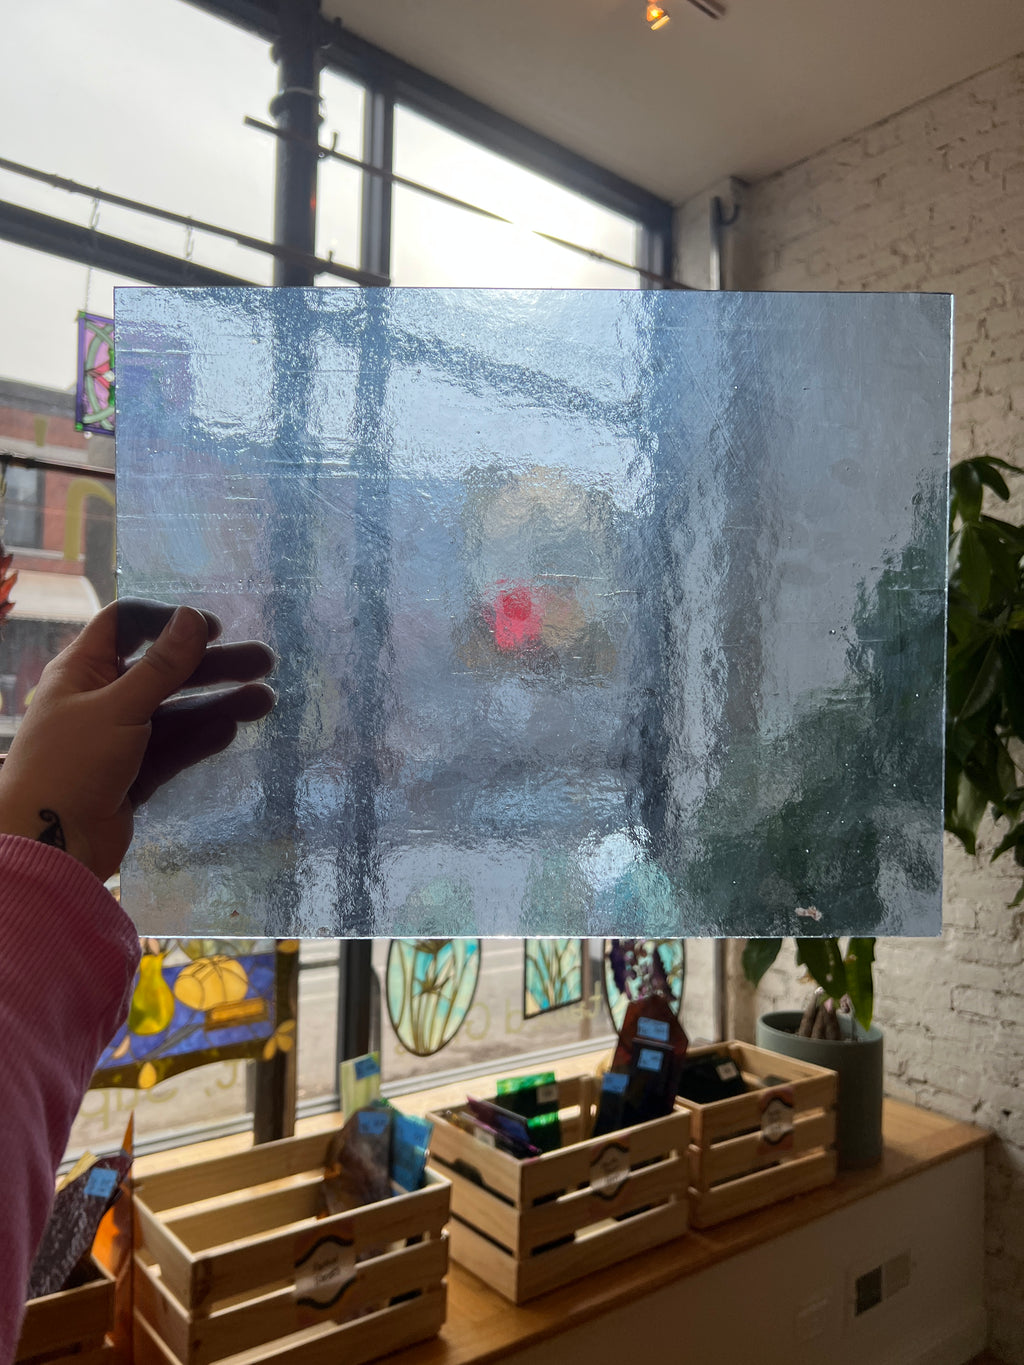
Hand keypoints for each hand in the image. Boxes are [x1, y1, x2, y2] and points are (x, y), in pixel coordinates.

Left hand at [0, 599, 275, 879]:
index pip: (126, 625)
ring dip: (218, 703)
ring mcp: (119, 738)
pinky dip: (200, 738)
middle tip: (264, 662)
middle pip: (164, 670)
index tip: (212, 628)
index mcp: (83, 670)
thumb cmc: (71, 764)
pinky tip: (231, 729)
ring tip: (265, 701)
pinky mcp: (134, 774)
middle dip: (213, 665)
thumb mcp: (119, 707)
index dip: (168, 621)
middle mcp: (101, 698)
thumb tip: (193, 616)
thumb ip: (162, 666)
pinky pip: (173, 748)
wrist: (48, 844)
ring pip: (175, 711)